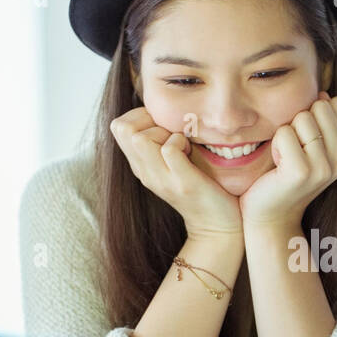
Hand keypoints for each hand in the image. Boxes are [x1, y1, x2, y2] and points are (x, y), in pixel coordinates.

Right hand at [110, 107, 242, 237]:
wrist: (217, 225)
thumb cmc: (201, 186)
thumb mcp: (172, 162)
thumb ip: (160, 141)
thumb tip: (158, 111)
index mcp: (140, 165)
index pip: (118, 125)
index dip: (140, 117)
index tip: (163, 128)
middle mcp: (144, 172)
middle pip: (123, 128)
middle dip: (150, 121)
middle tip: (172, 135)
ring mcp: (161, 179)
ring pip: (140, 137)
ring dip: (165, 132)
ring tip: (182, 146)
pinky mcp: (181, 183)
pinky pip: (169, 148)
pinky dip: (181, 142)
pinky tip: (191, 153)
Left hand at [238, 93, 336, 229]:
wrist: (272, 214)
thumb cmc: (287, 173)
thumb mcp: (314, 145)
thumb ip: (324, 120)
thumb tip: (323, 93)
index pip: (335, 103)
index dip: (314, 115)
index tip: (307, 142)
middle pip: (319, 106)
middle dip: (300, 122)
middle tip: (295, 150)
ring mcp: (324, 167)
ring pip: (302, 117)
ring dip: (287, 133)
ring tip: (286, 158)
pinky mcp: (301, 171)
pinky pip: (284, 132)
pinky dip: (275, 144)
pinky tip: (278, 165)